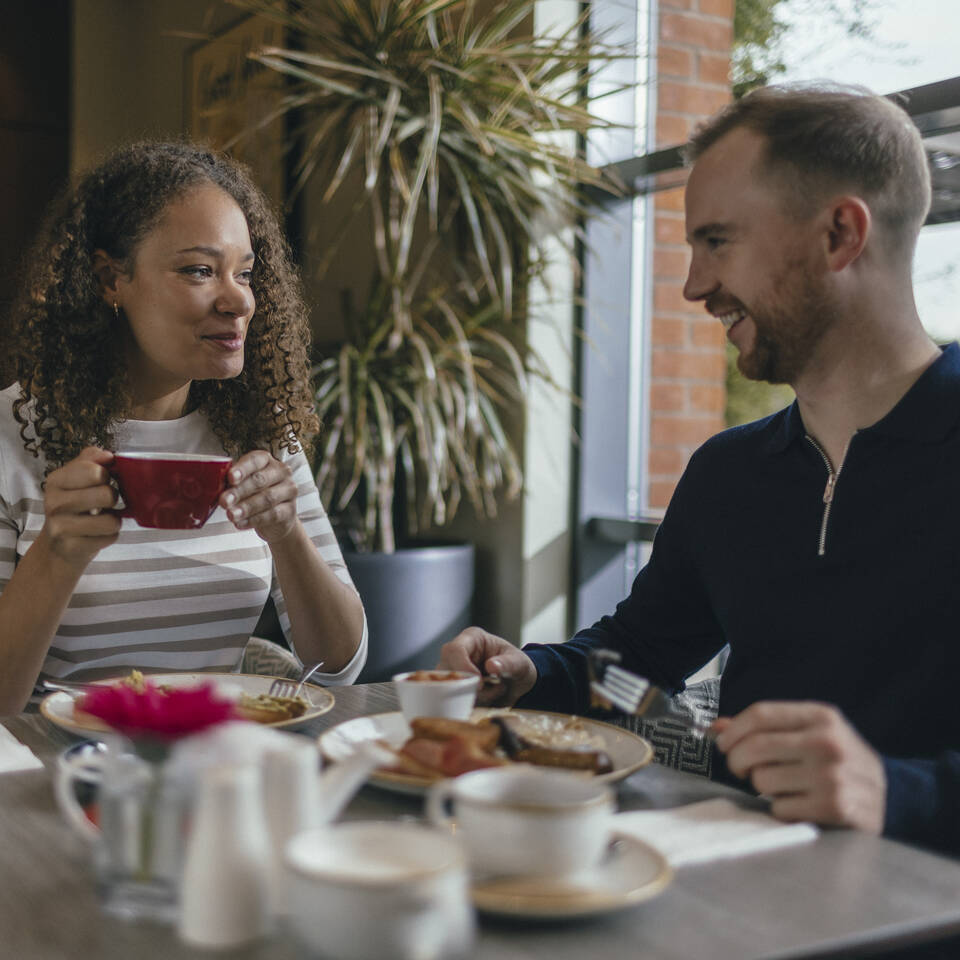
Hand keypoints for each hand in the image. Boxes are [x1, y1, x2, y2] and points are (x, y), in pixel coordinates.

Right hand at [40, 447, 120, 566]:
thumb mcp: (77, 478)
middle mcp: (54, 503)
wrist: (58, 546)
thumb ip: (91, 460)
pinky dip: (110, 535)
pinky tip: (96, 534)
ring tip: (101, 519)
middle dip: (113, 499)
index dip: (107, 475)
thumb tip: (108, 455)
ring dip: (114, 520)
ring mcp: (60, 527)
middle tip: (103, 503)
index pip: (94, 470)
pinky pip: (110, 537)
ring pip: (111, 520)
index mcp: (56, 480)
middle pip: (106, 495)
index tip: (101, 481)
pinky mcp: (72, 547)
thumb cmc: (74, 508)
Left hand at [220, 450, 298, 543]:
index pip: (255, 460)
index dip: (242, 469)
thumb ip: (231, 483)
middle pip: (260, 480)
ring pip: (267, 498)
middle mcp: (281, 472)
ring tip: (231, 515)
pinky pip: (272, 515)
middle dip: (240, 491)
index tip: (230, 478)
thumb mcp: (242, 485)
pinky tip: (241, 523)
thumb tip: (213, 486)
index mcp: (266, 460)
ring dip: (247, 507)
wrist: (276, 518)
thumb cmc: (254, 495)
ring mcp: (289, 490)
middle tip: (224, 501)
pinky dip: (254, 520)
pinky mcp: (291, 510)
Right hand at [437, 626, 536, 706]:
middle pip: (445, 671)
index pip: (455, 650)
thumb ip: (508, 663)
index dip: (463, 667)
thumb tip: (491, 666)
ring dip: (472, 697)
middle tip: (491, 691)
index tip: (480, 683)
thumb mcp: (520, 663)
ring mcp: (453, 671)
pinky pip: (452, 701)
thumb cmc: (519, 666)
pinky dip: (471, 704)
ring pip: (448, 689)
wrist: (519, 684)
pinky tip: (487, 700)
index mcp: (472, 639)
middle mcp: (458, 653)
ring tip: (494, 693)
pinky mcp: (453, 688)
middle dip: (468, 687)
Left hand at [714, 701, 885, 832]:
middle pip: (755, 746)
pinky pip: (778, 808)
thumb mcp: (810, 731)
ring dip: (762, 787)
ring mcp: (831, 776)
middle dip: (737, 760)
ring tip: (781, 785)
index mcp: (821, 716)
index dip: (733, 730)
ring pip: (762, 780)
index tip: (723, 743)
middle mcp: (826, 742)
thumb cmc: (838, 759)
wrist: (892, 797)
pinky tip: (797, 803)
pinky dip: (780, 808)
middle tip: (741, 768)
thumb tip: (715, 728)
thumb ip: (765, 727)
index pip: (760, 714)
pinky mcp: (832, 808)